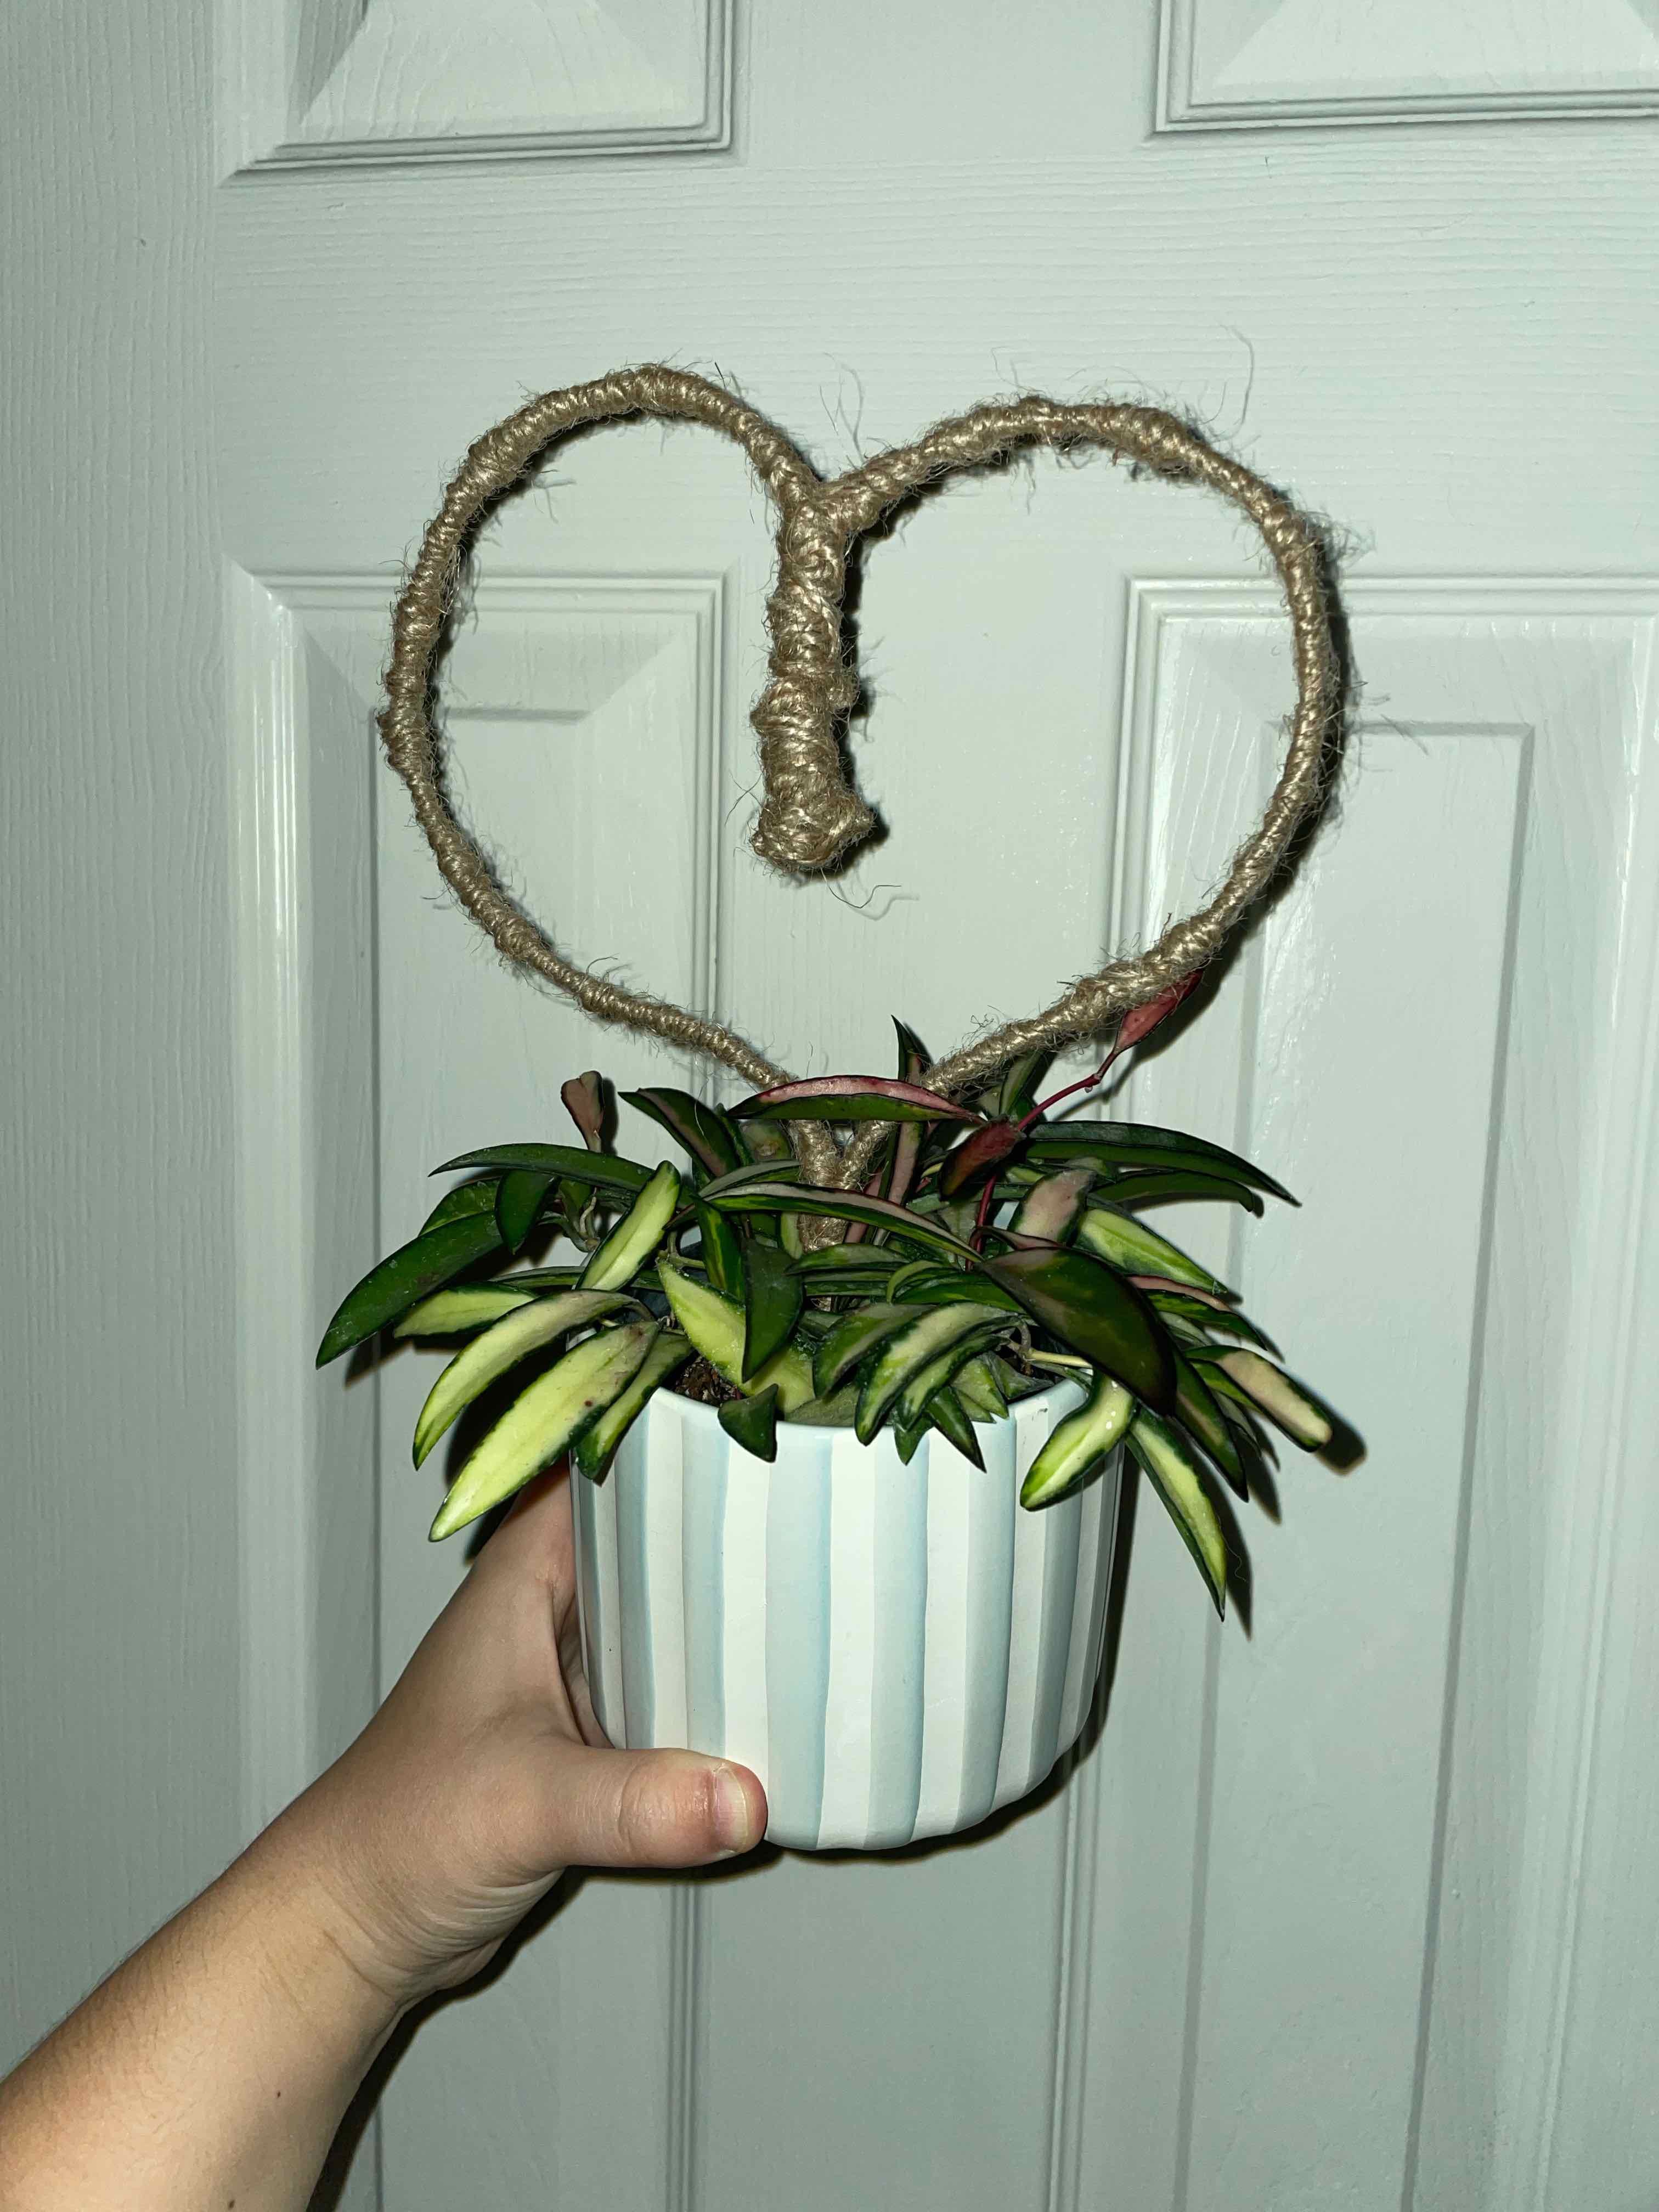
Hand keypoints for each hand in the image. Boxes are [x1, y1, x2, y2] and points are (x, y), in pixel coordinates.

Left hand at [269, 1468, 766, 2011]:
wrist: (361, 1923)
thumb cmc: (398, 1832)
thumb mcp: (528, 1802)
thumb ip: (636, 1802)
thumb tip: (743, 1798)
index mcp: (524, 1576)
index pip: (611, 1466)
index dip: (680, 1438)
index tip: (763, 1430)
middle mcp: (552, 1609)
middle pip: (658, 1536)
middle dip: (729, 1530)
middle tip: (820, 1517)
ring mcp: (574, 1672)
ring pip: (670, 1614)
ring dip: (728, 1615)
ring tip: (818, 1595)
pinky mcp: (593, 1735)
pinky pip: (674, 1687)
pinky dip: (717, 1691)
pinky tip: (773, 1700)